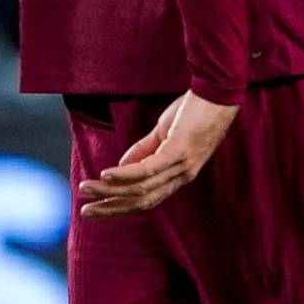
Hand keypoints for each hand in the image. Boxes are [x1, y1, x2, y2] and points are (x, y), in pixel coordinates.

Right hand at [76, 92, 239, 216]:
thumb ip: (143, 151)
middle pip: (141, 201)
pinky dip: (125, 175)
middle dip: (111, 208)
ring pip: (140, 188)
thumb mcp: (165, 133)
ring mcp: (181, 166)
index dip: (120, 206)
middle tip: (85, 211)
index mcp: (178, 175)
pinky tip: (105, 175)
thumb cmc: (195, 110)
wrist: (218, 91)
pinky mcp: (179, 151)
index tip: (96, 209)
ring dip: (110, 191)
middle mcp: (181, 176)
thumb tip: (120, 168)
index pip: (146, 199)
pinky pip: (148, 169)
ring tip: (86, 188)